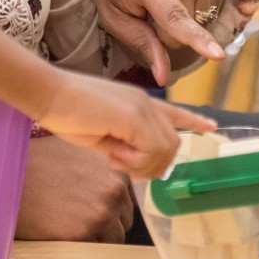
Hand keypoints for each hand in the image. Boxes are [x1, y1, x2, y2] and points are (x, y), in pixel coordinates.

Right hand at [16, 136, 134, 241]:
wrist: (7, 178)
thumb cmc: (37, 163)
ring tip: (67, 224)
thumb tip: (117, 185)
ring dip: (95, 237)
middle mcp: (113, 190)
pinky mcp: (83, 233)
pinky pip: (94, 250)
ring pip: (112, 239)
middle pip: (123, 221)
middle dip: (105, 223)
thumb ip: (102, 168)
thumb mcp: (78, 153)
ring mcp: (101, 213)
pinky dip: (80, 245)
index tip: (88, 206)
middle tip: (75, 216)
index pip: (126, 201)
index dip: (109, 207)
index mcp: (116, 171)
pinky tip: (61, 230)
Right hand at [30, 67, 214, 178]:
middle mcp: (146, 103)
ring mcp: (142, 108)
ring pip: (165, 150)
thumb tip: (132, 163)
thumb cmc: (65, 112)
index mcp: (138, 104)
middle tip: (119, 163)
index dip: (194, 120)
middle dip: (152, 165)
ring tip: (114, 158)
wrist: (47, 93)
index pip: (174, 112)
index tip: (211, 126)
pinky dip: (135, 161)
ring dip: (142, 165)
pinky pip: (151, 150)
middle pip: (172, 144)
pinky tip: (113, 154)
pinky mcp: (134, 116)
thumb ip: (121, 146)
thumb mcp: (100, 135)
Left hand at [95, 0, 228, 83]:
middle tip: (147, 4)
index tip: (217, 56)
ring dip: (182, 16)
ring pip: (199, 22)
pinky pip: (211, 8)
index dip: (195, 39)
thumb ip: (140, 43)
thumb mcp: (113, 11)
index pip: (174, 16)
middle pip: (182, 31)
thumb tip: (163, 77)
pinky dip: (194, 5)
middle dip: (164, 29)